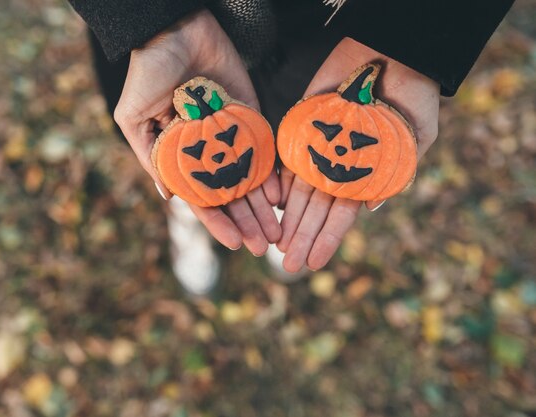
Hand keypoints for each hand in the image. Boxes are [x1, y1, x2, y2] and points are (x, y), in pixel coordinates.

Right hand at [114, 10, 280, 254]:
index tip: (235, 243)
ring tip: (277, 230)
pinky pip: (262, 148)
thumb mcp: (133, 117)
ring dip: (263, 205)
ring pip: (250, 177)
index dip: (218, 221)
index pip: (201, 196)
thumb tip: (168, 197)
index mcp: (180, 154)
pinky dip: (272, 171)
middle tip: (264, 245)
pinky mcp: (250, 114)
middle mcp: (207, 150)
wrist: (175, 30)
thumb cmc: (146, 74)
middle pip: (231, 193)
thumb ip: (151, 156)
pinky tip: (281, 194)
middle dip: (247, 221)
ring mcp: (230, 134)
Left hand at [277, 37, 439, 272]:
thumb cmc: (412, 97)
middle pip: (316, 210)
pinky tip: (270, 208)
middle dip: (303, 237)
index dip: (328, 238)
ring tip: (277, 245)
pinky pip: (286, 163)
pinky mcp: (301, 134)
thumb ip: (397, 172)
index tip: (315, 261)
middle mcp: (338, 169)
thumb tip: (368, 210)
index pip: (343, 214)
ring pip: (297, 193)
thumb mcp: (417, 137)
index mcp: (365, 176)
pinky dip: (277, 186)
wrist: (389, 55)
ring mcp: (318, 152)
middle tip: (289, 264)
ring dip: (287, 220)